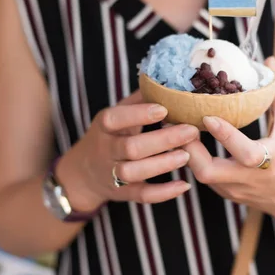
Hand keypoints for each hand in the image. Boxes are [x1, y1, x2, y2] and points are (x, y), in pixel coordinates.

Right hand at [57, 91, 198, 210]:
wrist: (83, 173)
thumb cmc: (108, 135)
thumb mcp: (116, 114)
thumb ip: (138, 99)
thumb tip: (167, 79)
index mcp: (104, 126)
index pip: (116, 119)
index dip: (139, 114)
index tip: (164, 108)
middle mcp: (106, 150)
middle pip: (131, 147)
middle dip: (163, 140)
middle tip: (190, 131)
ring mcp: (112, 174)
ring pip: (134, 172)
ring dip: (162, 165)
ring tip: (187, 155)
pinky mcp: (122, 193)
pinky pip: (142, 195)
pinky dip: (163, 193)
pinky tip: (184, 185)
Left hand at [183, 58, 274, 230]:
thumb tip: (266, 60)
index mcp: (271, 161)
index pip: (245, 153)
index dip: (225, 135)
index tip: (206, 116)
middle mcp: (250, 179)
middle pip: (210, 173)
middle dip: (189, 148)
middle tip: (175, 121)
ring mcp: (236, 190)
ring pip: (202, 176)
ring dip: (187, 151)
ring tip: (174, 125)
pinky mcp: (228, 194)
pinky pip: (205, 177)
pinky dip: (194, 159)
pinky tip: (185, 138)